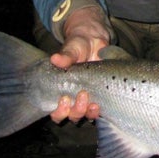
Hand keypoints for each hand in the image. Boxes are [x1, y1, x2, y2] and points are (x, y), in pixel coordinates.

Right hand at [48, 5, 110, 123]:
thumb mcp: (72, 49)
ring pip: (86, 115)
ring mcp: (88, 99)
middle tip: (83, 95)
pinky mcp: (102, 96)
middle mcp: (73, 99)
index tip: (64, 99)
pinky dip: (101, 110)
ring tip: (94, 104)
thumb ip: (65, 56)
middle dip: (76, 111)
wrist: (94, 41)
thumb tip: (55, 59)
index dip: (59, 111)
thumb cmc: (78, 46)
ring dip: (89, 113)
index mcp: (61, 91)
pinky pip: (100, 110)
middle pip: (71, 116)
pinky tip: (103, 105)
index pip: (56, 111)